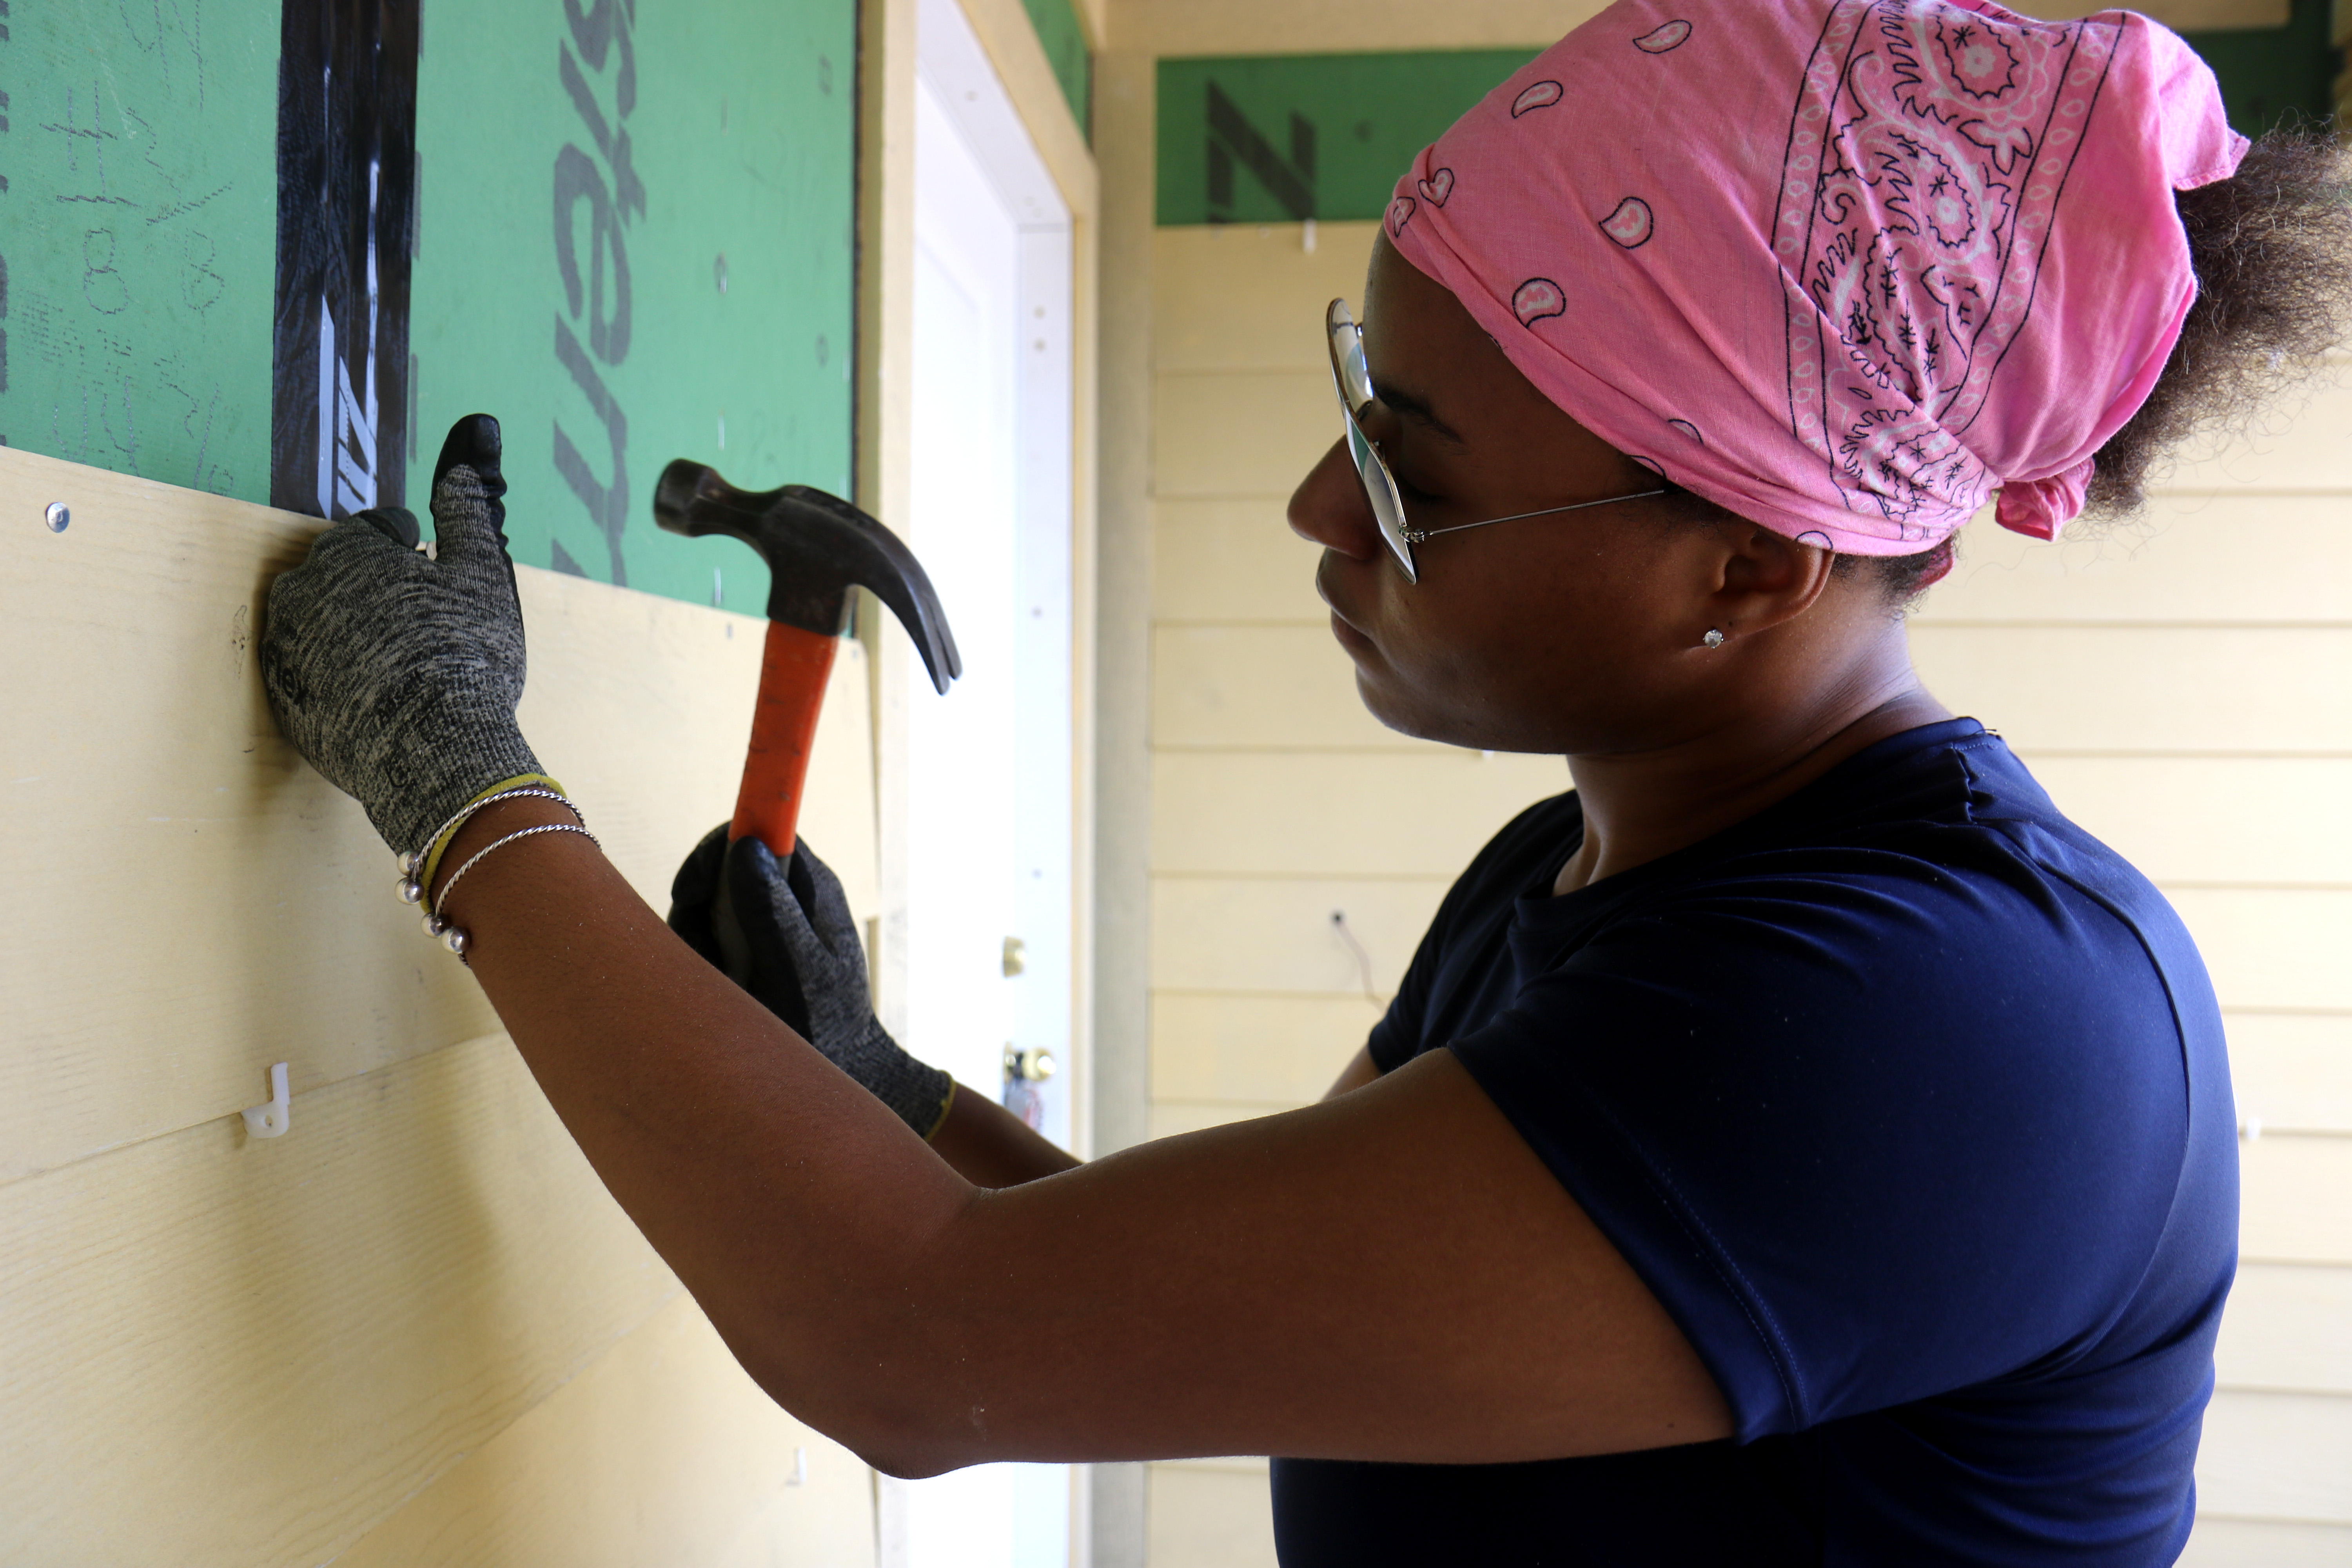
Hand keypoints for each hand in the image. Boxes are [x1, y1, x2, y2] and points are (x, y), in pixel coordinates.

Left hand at [261, 414, 546, 859]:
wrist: (433, 751)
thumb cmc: (465, 654)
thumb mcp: (482, 570)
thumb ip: (470, 501)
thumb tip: (476, 431)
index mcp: (347, 549)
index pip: (375, 530)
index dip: (413, 549)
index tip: (436, 576)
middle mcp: (299, 590)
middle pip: (341, 575)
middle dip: (377, 588)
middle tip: (426, 625)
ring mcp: (284, 649)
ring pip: (320, 623)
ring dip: (354, 630)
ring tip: (403, 663)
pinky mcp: (283, 702)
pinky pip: (309, 674)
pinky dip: (338, 677)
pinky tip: (381, 696)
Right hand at [669, 827, 953, 1137]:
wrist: (840, 1074)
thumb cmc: (827, 1025)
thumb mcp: (798, 969)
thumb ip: (772, 910)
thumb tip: (746, 845)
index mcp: (811, 887)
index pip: (759, 831)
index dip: (717, 849)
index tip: (694, 889)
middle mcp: (789, 897)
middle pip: (723, 867)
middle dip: (699, 902)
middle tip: (698, 944)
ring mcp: (768, 924)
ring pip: (708, 906)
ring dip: (698, 938)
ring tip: (721, 979)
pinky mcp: (752, 952)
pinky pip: (708, 939)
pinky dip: (701, 961)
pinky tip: (719, 990)